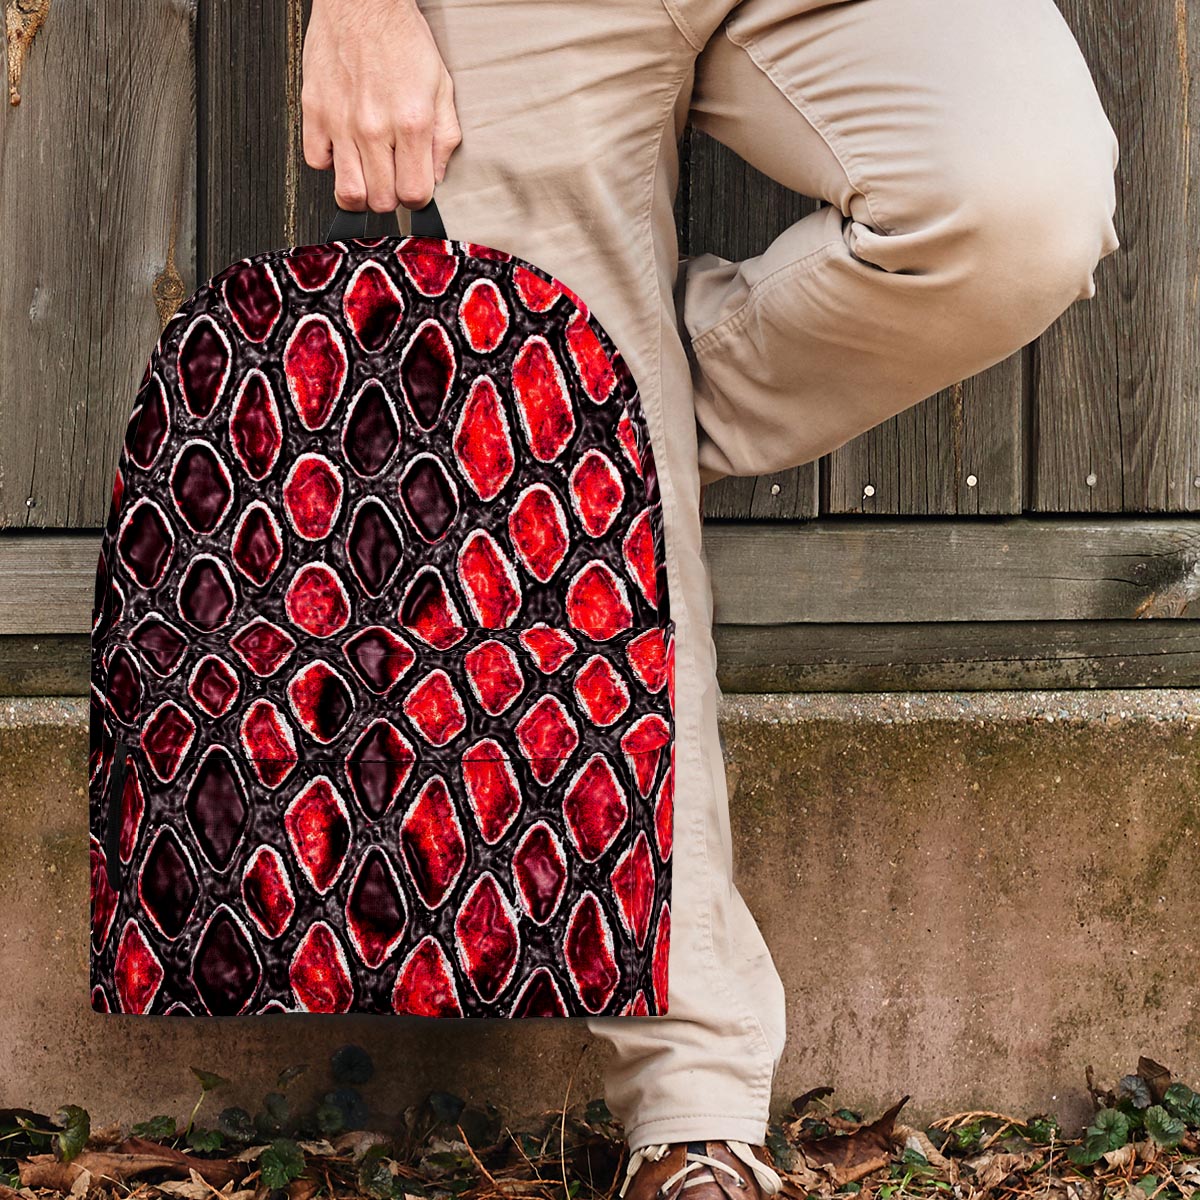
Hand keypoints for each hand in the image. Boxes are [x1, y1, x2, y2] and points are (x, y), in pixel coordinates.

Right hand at [302, 0, 461, 211]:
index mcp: (411, 123)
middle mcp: (374, 127)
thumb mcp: (441, 87)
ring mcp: (341, 122)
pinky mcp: (314, 111)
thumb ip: (444, 137)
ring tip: (368, 175)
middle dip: (390, 197)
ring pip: (348, 192)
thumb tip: (437, 176)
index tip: (414, 188)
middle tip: (392, 178)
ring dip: (361, 192)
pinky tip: (343, 149)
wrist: (362, 1)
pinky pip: (316, 162)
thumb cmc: (401, 39)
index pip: (414, 194)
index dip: (417, 198)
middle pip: (381, 201)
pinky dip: (330, 162)